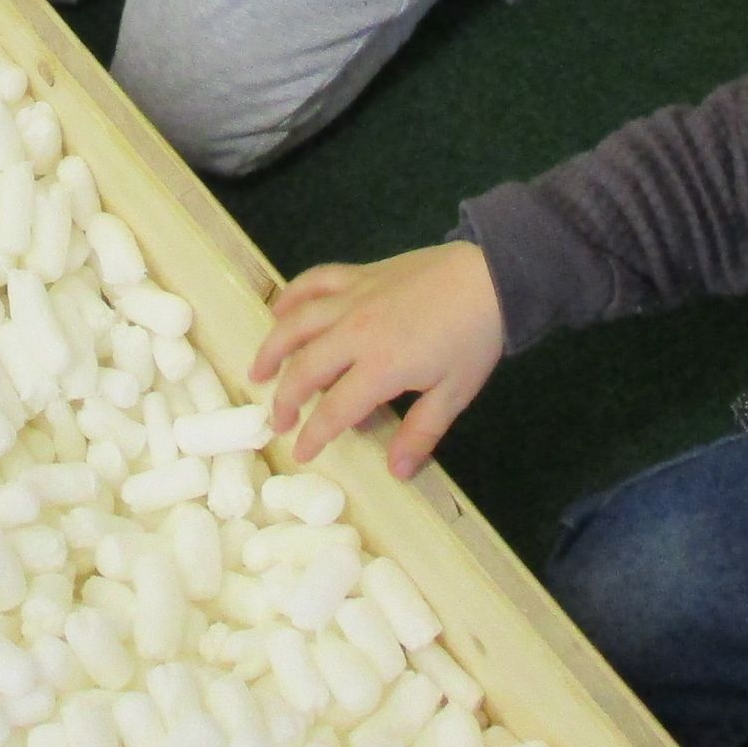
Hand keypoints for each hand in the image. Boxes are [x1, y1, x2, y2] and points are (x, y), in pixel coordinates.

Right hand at [249, 241, 504, 476]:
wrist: (489, 276)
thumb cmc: (474, 338)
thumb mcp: (454, 393)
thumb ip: (421, 432)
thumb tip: (397, 472)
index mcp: (380, 367)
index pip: (334, 410)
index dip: (314, 435)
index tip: (301, 453)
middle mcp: (354, 332)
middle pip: (304, 369)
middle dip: (285, 399)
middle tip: (278, 420)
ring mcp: (352, 298)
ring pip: (295, 322)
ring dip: (272, 348)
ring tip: (258, 371)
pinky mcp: (358, 274)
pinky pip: (314, 281)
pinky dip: (292, 294)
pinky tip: (279, 308)